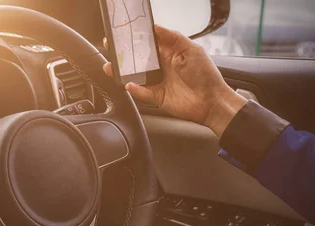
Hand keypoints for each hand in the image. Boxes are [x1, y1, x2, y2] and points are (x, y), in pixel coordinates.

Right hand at [103, 25, 247, 136]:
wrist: (212, 101)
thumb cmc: (206, 75)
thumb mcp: (192, 50)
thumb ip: (173, 38)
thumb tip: (156, 27)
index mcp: (169, 54)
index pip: (148, 44)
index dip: (135, 39)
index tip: (123, 34)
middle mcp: (161, 67)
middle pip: (137, 60)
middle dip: (123, 55)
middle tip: (111, 48)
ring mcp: (157, 82)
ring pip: (135, 76)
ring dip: (122, 72)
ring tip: (110, 67)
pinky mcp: (156, 97)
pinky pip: (141, 92)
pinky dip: (134, 89)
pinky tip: (128, 84)